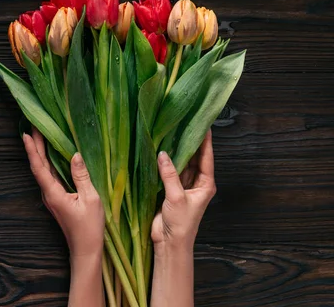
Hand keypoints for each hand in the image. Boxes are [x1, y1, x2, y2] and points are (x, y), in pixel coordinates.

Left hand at [23, 128, 104, 257]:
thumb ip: (81, 176)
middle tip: (34, 125)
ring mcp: (51, 196)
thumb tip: (75, 154)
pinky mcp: (57, 198)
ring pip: (43, 170)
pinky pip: (50, 175)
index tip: (26, 134)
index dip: (32, 149)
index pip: (39, 167)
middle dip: (36, 144)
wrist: (85, 249)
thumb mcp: (90, 199)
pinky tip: (52, 153)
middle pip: (39, 165)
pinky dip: (49, 161)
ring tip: (41, 133)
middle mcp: (48, 193)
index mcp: (53, 193)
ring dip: (41, 152)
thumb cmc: (89, 227)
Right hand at [151, 130, 215, 250]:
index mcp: (205, 184)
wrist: (170, 243)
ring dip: (176, 152)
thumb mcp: (176, 197)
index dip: (205, 141)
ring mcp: (183, 186)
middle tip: (184, 123)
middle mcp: (196, 183)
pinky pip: (169, 172)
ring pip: (181, 164)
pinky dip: (165, 162)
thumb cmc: (181, 223)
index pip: (206, 158)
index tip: (205, 125)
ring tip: (171, 132)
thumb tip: (163, 154)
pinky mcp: (170, 190)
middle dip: (189, 143)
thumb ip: (169, 175)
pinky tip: (160, 150)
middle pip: (194, 158)